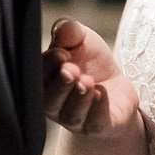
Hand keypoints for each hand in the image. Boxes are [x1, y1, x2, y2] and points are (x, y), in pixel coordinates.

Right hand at [41, 18, 140, 137]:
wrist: (117, 87)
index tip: (62, 52)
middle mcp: (54, 104)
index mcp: (44, 81)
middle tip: (72, 69)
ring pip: (70, 114)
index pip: (37, 77)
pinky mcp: (96, 127)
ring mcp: (74, 119)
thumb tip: (61, 28)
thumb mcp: (81, 40)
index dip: (47, 65)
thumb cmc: (90, 62)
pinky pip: (93, 123)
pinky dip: (97, 108)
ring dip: (78, 96)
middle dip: (60, 83)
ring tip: (87, 81)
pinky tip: (100, 93)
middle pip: (49, 100)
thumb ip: (70, 31)